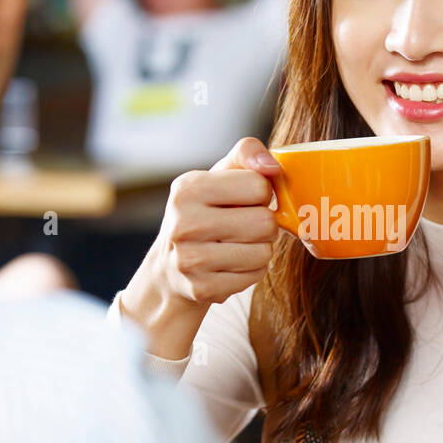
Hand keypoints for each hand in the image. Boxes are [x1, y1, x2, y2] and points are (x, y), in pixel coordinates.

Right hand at [117, 137, 281, 358]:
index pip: (259, 186)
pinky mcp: (202, 288)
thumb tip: (271, 165)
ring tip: (237, 245)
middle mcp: (183, 223)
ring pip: (264, 252)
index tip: (242, 201)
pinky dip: (251, 270)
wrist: (171, 266)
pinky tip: (230, 265)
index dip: (260, 194)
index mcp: (188, 188)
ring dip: (260, 249)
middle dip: (264, 224)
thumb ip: (247, 153)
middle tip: (244, 227)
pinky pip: (255, 276)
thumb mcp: (219, 175)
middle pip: (265, 222)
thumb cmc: (205, 212)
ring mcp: (190, 260)